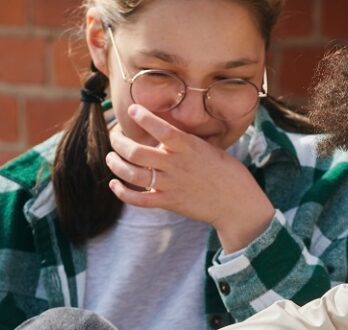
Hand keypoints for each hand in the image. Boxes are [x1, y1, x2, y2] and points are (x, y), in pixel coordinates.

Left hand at [106, 104, 276, 252]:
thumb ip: (185, 141)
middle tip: (114, 136)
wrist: (237, 203)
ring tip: (111, 157)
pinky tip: (115, 185)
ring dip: (115, 164)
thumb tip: (166, 131)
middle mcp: (175, 164)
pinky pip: (139, 199)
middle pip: (136, 151)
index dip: (143, 117)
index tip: (132, 110)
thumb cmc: (227, 172)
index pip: (160, 128)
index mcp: (187, 146)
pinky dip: (122, 193)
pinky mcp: (169, 202)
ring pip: (132, 174)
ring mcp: (170, 184)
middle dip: (118, 142)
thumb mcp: (208, 148)